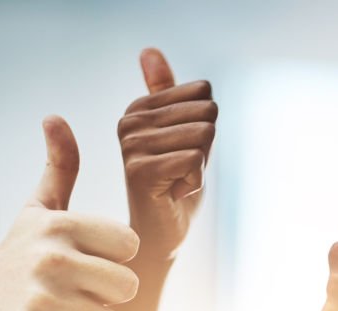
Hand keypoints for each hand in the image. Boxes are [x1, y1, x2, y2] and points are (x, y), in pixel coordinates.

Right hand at [0, 116, 139, 310]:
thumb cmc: (19, 253)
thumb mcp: (39, 209)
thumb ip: (60, 168)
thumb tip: (55, 117)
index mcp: (63, 225)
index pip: (132, 247)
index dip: (116, 259)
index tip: (90, 259)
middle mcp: (52, 257)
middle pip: (128, 288)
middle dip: (108, 297)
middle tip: (78, 291)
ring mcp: (40, 296)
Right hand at [118, 48, 216, 259]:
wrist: (161, 234)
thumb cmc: (176, 185)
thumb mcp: (181, 134)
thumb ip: (169, 94)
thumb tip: (149, 50)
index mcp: (140, 108)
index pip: (204, 95)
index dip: (206, 129)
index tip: (183, 152)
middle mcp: (130, 121)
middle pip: (207, 114)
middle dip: (206, 148)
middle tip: (182, 171)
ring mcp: (132, 145)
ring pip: (203, 136)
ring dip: (201, 167)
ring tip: (177, 182)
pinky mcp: (140, 169)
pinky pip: (195, 160)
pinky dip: (196, 182)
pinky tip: (175, 193)